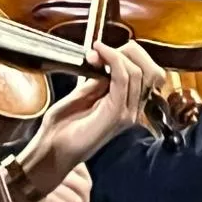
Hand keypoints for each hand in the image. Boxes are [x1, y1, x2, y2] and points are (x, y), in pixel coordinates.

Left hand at [40, 40, 164, 169]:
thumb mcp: (83, 95)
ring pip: (138, 71)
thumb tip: (105, 59)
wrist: (52, 152)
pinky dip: (112, 61)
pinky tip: (98, 55)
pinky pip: (123, 79)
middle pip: (149, 69)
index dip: (128, 53)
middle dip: (128, 51)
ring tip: (96, 54)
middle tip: (101, 51)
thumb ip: (99, 79)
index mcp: (127, 105)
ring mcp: (127, 113)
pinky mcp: (116, 115)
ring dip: (116, 55)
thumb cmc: (62, 128)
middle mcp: (132, 110)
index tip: (101, 49)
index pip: (146, 71)